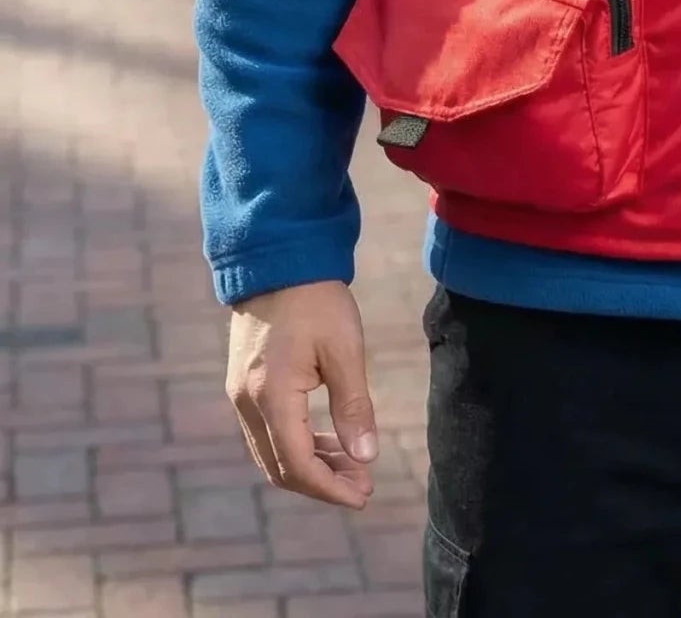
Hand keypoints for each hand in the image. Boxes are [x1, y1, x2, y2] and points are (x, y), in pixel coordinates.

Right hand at [226, 279, 378, 509]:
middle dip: (322, 483)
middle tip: (363, 484)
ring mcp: (239, 395)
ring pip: (271, 452)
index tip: (363, 495)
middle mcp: (247, 403)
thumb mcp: (344, 349)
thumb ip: (353, 406)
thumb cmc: (316, 298)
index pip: (297, 465)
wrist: (278, 258)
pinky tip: (327, 439)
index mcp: (271, 396)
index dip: (330, 488)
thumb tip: (366, 456)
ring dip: (309, 465)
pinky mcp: (242, 384)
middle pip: (279, 468)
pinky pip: (266, 432)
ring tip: (353, 465)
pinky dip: (296, 444)